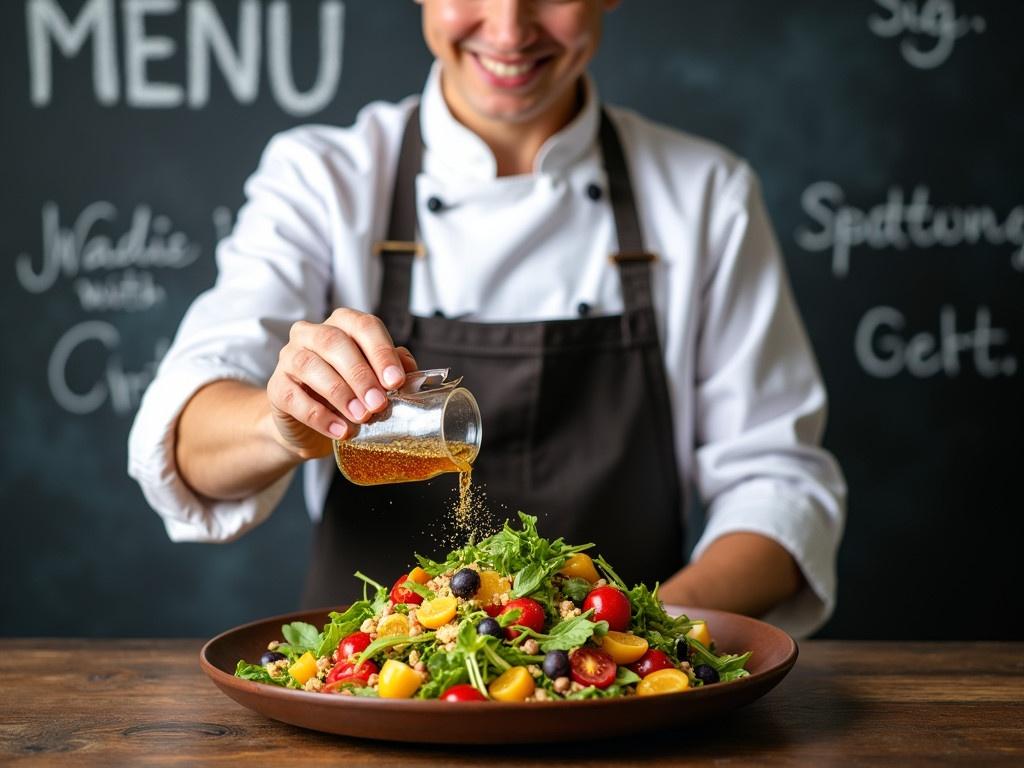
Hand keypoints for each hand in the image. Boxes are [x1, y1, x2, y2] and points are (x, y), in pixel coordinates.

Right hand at [267, 309, 417, 458]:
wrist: (310, 426)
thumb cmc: (348, 394)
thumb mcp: (374, 380)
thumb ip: (392, 369)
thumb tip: (410, 370)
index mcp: (342, 324)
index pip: (364, 326)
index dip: (381, 352)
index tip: (396, 381)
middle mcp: (311, 334)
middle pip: (335, 342)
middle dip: (361, 374)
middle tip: (379, 403)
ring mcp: (289, 358)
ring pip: (311, 365)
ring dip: (340, 393)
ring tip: (361, 417)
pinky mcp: (276, 387)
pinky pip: (294, 397)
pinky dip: (319, 416)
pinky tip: (340, 430)